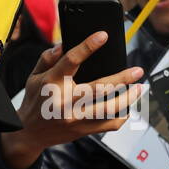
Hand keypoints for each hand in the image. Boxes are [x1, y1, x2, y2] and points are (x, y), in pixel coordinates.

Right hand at [0, 32, 143, 168]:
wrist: (29, 133)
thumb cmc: (35, 100)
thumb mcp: (34, 76)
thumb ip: (48, 58)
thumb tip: (65, 45)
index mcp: (52, 83)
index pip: (71, 60)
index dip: (88, 46)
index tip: (103, 36)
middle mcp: (64, 101)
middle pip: (98, 88)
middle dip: (122, 79)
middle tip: (137, 71)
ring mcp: (74, 118)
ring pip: (108, 109)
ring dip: (128, 99)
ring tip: (139, 89)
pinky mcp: (82, 130)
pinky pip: (109, 125)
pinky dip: (122, 116)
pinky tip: (128, 106)